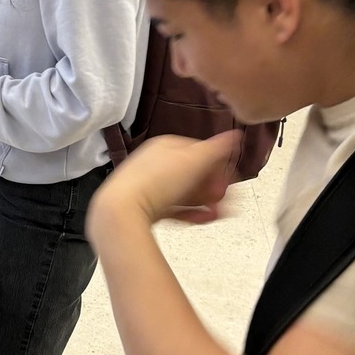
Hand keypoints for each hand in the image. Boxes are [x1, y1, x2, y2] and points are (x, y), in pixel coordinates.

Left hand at [90, 131, 241, 233]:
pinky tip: (204, 218)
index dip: (218, 165)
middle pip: (193, 174)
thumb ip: (216, 149)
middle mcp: (156, 164)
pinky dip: (192, 213)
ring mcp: (150, 186)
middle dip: (213, 187)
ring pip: (185, 192)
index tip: (230, 178)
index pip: (199, 151)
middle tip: (227, 199)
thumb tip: (233, 136)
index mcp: (165, 146)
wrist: (122, 211)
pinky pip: (175, 208)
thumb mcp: (193, 161)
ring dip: (206, 202)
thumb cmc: (152, 182)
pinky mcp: (147, 206)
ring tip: (219, 212)